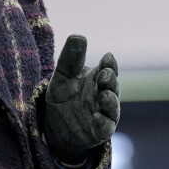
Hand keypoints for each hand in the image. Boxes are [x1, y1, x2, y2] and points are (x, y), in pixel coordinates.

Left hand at [44, 34, 119, 163]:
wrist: (55, 126)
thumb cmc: (63, 97)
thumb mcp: (62, 76)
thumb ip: (70, 58)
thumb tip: (79, 36)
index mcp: (97, 78)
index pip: (108, 68)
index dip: (109, 63)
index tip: (107, 57)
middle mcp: (104, 94)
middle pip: (112, 86)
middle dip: (110, 80)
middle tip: (104, 74)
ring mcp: (103, 113)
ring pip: (112, 107)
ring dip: (110, 101)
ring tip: (104, 95)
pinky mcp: (99, 131)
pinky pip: (105, 128)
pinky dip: (103, 123)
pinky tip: (96, 118)